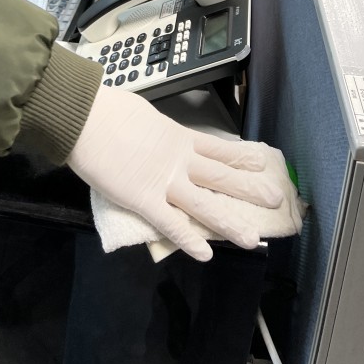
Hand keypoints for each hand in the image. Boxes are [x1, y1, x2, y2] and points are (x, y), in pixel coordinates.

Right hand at [68, 87, 283, 261]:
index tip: (263, 161)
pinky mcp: (144, 199)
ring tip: (253, 238)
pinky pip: (170, 223)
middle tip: (277, 198)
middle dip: (249, 189)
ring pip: (204, 204)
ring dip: (230, 222)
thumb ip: (154, 130)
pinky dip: (188, 239)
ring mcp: (164, 181)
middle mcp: (179, 160)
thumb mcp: (142, 114)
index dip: (242, 156)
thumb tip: (153, 134)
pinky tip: (205, 254)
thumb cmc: (109, 109)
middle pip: (221, 176)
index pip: (218, 148)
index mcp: (178, 136)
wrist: (86, 116)